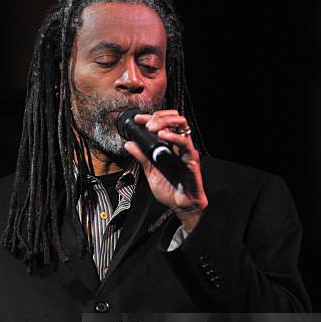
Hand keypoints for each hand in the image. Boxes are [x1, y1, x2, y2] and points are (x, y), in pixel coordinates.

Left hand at [124, 110, 207, 230]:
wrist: (181, 205)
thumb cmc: (170, 190)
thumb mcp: (150, 171)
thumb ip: (141, 157)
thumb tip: (129, 144)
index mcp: (170, 146)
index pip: (163, 124)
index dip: (150, 118)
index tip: (137, 120)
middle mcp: (179, 145)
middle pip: (174, 118)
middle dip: (159, 116)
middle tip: (146, 123)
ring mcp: (186, 150)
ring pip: (182, 124)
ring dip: (165, 121)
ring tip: (152, 128)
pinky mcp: (191, 158)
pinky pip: (185, 143)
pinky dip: (173, 136)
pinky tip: (163, 136)